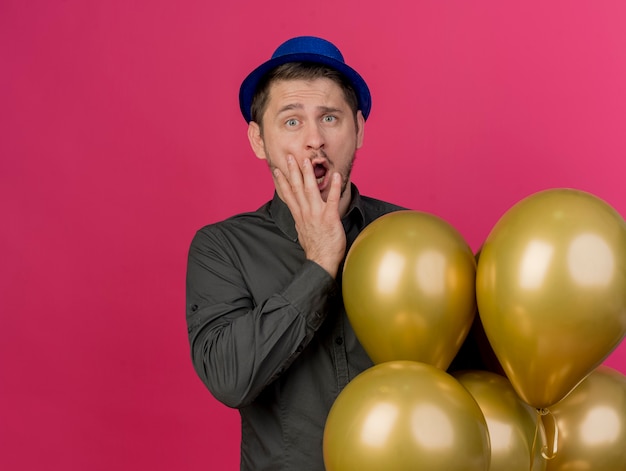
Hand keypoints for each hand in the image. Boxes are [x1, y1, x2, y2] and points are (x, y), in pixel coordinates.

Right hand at [273, 155, 345, 277]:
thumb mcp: (302, 232)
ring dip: (308, 175)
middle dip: (293, 172)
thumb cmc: (315, 248)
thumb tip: (298, 216)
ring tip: (307, 161)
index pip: (288, 195)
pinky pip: (332, 199)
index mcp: (299, 215)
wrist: (321, 261)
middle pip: (297, 188)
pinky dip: (334, 187)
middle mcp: (305, 212)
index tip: (277, 169)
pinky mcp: (329, 217)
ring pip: (311, 190)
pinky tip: (336, 176)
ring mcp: (316, 214)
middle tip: (290, 157)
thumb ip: (300, 220)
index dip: (282, 181)